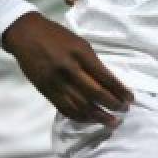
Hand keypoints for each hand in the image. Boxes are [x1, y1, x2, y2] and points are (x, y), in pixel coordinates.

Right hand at [2, 11, 132, 124]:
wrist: (27, 35)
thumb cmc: (57, 36)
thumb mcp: (79, 43)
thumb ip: (92, 62)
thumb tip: (108, 83)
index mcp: (81, 53)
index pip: (105, 77)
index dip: (119, 90)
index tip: (130, 98)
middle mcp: (69, 69)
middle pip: (95, 93)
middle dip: (113, 104)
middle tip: (124, 111)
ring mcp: (56, 82)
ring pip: (81, 105)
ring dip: (98, 116)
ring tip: (112, 122)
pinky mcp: (46, 91)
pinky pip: (65, 108)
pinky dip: (80, 117)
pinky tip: (90, 120)